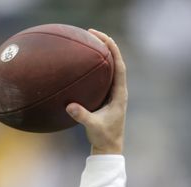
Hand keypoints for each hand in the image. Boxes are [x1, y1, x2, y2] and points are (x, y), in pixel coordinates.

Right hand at [66, 29, 126, 154]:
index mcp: (120, 95)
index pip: (119, 66)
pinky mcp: (107, 99)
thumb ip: (83, 116)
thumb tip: (70, 106)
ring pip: (110, 69)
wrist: (109, 149)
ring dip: (102, 55)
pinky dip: (96, 67)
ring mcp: (114, 95)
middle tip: (92, 33)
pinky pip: (103, 77)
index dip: (113, 50)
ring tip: (89, 42)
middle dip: (106, 46)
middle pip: (116, 62)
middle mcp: (119, 92)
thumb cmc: (104, 138)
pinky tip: (83, 64)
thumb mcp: (93, 127)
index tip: (101, 37)